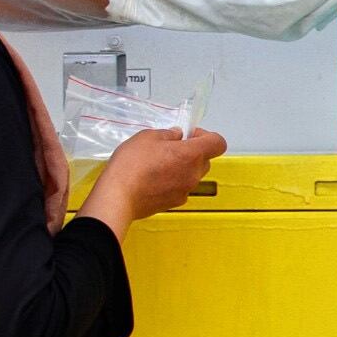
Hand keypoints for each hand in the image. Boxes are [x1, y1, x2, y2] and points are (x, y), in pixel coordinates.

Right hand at [81, 126, 224, 235]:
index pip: (218, 143)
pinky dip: (173, 182)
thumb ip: (167, 134)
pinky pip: (181, 188)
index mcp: (191, 155)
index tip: (190, 135)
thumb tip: (177, 135)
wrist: (118, 196)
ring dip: (182, 167)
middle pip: (205, 160)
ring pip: (192, 174)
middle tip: (170, 148)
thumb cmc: (132, 164)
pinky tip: (153, 179)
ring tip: (158, 164)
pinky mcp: (175, 202)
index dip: (206, 136)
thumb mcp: (147, 137)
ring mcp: (185, 190)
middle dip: (192, 152)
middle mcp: (193, 174)